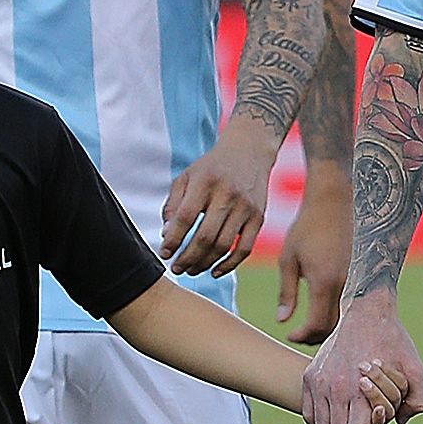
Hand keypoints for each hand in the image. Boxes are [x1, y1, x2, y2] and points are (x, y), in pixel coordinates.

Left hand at [162, 122, 277, 275]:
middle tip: (176, 268)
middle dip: (187, 258)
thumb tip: (167, 235)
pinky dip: (229, 264)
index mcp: (205, 182)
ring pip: (224, 246)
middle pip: (205, 236)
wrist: (249, 151)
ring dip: (205, 263)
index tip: (164, 254)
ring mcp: (245, 207)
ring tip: (191, 270)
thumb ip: (173, 204)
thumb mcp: (187, 177)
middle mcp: (227, 194)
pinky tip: (214, 271)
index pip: (185, 218)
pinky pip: (244, 248)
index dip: (173, 240)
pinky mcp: (258, 217)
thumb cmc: (212, 168)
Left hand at [276, 174, 350, 343]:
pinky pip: (354, 304)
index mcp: (324, 282)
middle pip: (333, 328)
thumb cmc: (306, 227)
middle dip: (314, 336)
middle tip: (298, 333)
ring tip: (309, 325)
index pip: (316, 325)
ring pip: (346, 319)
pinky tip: (325, 311)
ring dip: (328, 328)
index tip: (289, 333)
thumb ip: (286, 292)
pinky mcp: (365, 275)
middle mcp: (346, 284)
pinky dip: (340, 315)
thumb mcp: (288, 259)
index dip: (301, 336)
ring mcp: (359, 280)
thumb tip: (281, 322)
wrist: (335, 201)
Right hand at [304, 293, 422, 423]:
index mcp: (357, 387)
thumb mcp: (414, 368)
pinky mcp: (310, 376)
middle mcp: (333, 387)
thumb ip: (418, 400)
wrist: (366, 311)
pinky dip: (322, 423)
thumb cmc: (393, 340)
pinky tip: (340, 419)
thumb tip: (402, 422)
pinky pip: (309, 413)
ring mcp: (317, 382)